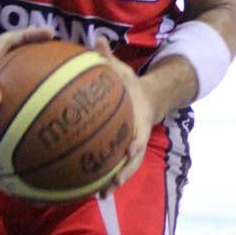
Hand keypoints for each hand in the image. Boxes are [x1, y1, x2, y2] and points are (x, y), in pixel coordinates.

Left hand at [94, 37, 155, 194]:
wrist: (146, 99)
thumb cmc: (129, 85)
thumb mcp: (122, 70)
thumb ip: (109, 58)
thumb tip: (97, 38)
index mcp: (139, 119)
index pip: (139, 133)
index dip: (136, 143)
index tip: (130, 150)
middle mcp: (136, 137)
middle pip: (133, 160)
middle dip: (123, 174)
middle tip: (111, 186)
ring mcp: (131, 147)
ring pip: (125, 169)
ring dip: (114, 182)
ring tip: (100, 196)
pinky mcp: (121, 151)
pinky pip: (114, 166)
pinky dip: (105, 177)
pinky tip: (88, 187)